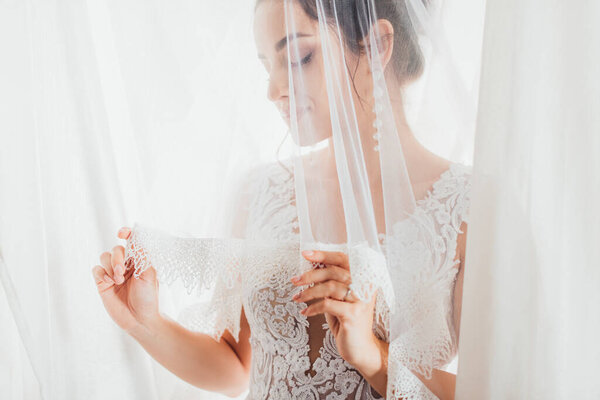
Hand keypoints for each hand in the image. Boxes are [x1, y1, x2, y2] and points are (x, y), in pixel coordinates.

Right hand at [91, 226, 159, 332]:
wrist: (140, 319)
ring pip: (104, 257)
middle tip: (122, 272)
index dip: (126, 233)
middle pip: (116, 249)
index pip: (131, 241)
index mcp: (139, 260)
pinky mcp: (102, 283)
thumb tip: (136, 238)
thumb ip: (142, 256)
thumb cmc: (148, 297)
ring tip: (118, 280)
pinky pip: (96, 270)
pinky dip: (102, 273)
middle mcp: (125, 264)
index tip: (121, 233)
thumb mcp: (149, 274)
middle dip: (117, 258)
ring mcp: (113, 273)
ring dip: (110, 266)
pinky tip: (110, 283)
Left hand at [290, 250, 379, 368]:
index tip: (305, 254)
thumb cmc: (346, 320)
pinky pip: (328, 304)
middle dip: (310, 275)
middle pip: (334, 272)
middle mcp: (364, 285)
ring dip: (309, 292)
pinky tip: (305, 313)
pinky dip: (313, 308)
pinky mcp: (353, 314)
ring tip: (297, 298)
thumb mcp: (337, 298)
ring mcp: (360, 300)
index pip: (342, 258)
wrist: (360, 348)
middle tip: (295, 280)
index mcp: (362, 277)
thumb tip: (310, 267)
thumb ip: (329, 282)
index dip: (323, 255)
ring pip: (330, 287)